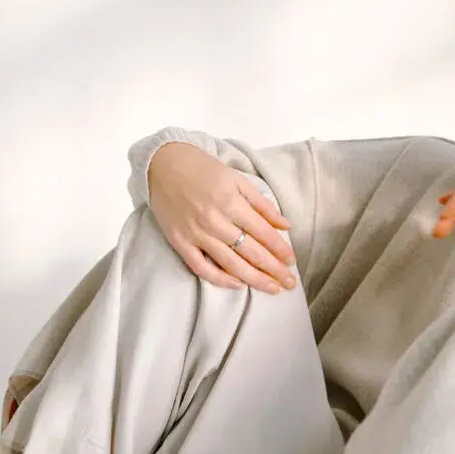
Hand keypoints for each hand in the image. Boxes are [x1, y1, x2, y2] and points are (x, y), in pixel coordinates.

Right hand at [148, 143, 296, 292]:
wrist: (162, 164)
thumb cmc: (202, 169)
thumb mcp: (236, 179)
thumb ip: (261, 204)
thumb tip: (285, 225)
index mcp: (231, 202)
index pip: (263, 233)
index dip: (280, 249)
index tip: (292, 261)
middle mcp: (215, 220)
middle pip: (250, 252)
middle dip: (273, 270)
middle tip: (289, 284)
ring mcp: (196, 234)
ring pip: (230, 264)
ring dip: (254, 279)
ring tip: (272, 289)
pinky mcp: (179, 242)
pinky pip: (201, 267)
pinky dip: (219, 279)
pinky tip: (237, 285)